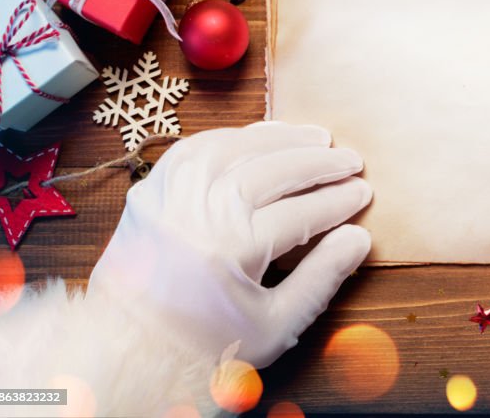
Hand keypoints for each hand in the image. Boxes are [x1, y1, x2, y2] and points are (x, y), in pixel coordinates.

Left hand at [87, 122, 371, 367]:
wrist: (125, 352)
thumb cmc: (202, 346)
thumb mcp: (275, 327)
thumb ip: (322, 278)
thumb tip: (358, 238)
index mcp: (233, 247)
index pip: (303, 209)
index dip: (339, 199)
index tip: (363, 192)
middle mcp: (201, 210)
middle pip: (275, 169)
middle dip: (320, 163)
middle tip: (351, 161)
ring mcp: (172, 194)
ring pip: (238, 145)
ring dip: (283, 137)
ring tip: (318, 138)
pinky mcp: (152, 189)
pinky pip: (198, 145)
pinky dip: (236, 136)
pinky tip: (263, 137)